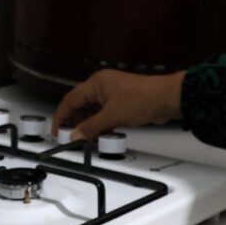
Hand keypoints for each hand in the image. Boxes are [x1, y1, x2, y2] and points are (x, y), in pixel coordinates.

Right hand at [52, 69, 185, 141]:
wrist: (169, 99)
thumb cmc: (142, 99)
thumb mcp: (112, 116)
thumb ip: (91, 127)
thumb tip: (74, 136)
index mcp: (96, 83)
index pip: (71, 100)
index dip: (61, 116)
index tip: (56, 131)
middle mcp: (102, 86)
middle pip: (80, 105)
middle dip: (74, 122)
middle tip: (69, 139)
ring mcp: (113, 95)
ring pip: (92, 111)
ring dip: (87, 125)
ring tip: (83, 140)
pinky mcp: (122, 103)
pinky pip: (104, 115)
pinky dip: (99, 125)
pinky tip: (98, 136)